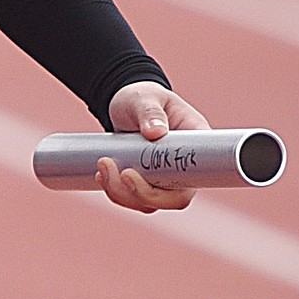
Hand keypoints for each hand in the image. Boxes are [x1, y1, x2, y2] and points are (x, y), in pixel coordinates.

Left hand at [98, 82, 208, 214]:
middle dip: (141, 194)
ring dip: (122, 194)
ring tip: (103, 164)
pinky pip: (134, 200)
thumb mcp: (146, 98)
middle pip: (174, 199)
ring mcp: (166, 178)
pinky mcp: (147, 182)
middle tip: (119, 172)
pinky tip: (102, 174)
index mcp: (195, 144)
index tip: (141, 173)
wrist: (125, 103)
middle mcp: (184, 166)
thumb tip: (156, 132)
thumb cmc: (142, 96)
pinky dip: (116, 193)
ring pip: (150, 203)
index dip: (174, 190)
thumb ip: (150, 111)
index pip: (196, 179)